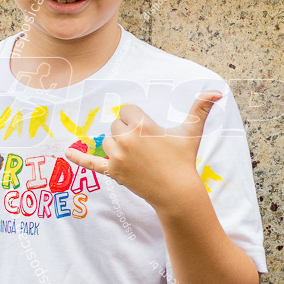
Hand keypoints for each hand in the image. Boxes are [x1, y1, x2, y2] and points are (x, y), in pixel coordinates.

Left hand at [65, 91, 220, 208]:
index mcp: (142, 126)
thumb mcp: (191, 132)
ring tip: (137, 156)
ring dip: (117, 145)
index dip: (138, 119)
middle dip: (128, 132)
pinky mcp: (113, 172)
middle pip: (116, 125)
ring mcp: (117, 157)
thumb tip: (217, 91)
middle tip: (146, 147)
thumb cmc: (184, 160)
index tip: (150, 132)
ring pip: (107, 141)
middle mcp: (126, 139)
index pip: (127, 110)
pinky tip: (65, 153)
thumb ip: (201, 108)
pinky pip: (90, 163)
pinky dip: (78, 159)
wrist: (177, 192)